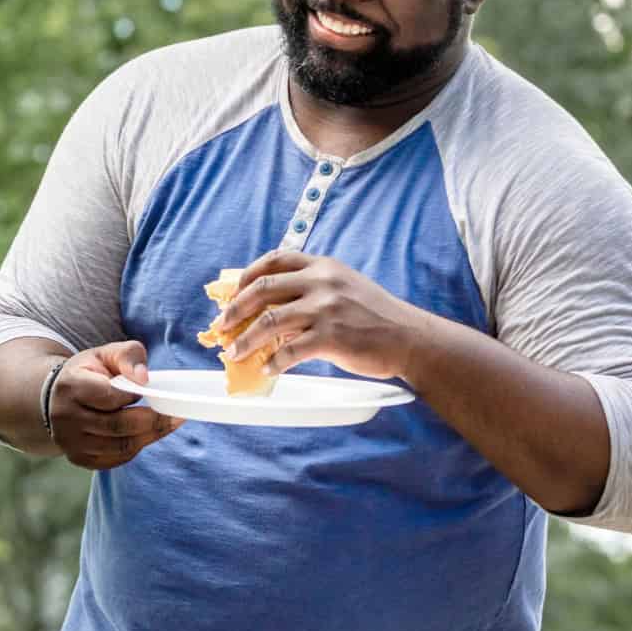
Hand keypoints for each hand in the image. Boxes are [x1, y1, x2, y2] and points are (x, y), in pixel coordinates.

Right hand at [48, 340, 184, 470]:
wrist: (58, 397)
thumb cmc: (89, 373)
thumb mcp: (106, 354)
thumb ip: (128, 357)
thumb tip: (144, 379)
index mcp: (70, 386)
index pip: (108, 396)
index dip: (133, 394)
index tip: (146, 390)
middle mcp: (65, 418)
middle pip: (117, 425)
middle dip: (151, 421)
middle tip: (174, 415)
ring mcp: (70, 442)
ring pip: (119, 446)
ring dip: (149, 436)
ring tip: (166, 425)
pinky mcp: (78, 458)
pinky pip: (115, 459)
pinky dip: (135, 448)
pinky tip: (145, 436)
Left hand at [216, 251, 433, 381]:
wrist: (409, 338)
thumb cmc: (376, 316)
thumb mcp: (344, 288)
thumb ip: (312, 290)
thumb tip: (273, 309)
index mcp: (323, 266)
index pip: (275, 260)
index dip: (247, 275)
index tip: (233, 292)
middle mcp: (321, 282)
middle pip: (263, 289)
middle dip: (235, 309)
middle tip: (222, 326)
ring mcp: (326, 309)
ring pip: (269, 322)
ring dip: (245, 340)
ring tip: (234, 353)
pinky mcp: (331, 337)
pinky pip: (289, 352)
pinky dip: (273, 363)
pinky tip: (267, 370)